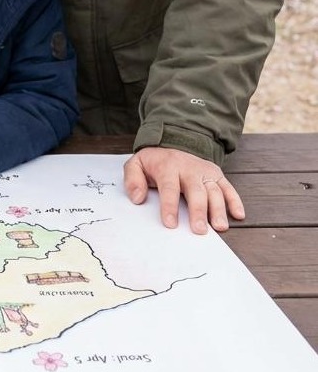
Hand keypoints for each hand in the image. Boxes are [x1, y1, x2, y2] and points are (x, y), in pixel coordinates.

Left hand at [123, 146, 244, 233]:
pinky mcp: (217, 175)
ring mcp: (205, 172)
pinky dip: (235, 201)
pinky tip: (238, 215)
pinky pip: (228, 187)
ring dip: (218, 209)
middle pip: (196, 191)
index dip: (169, 206)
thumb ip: (132, 180)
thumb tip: (137, 198)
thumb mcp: (136, 164)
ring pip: (215, 191)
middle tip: (199, 230)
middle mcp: (189, 169)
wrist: (173, 142)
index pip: (169, 187)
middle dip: (198, 211)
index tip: (170, 224)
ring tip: (219, 227)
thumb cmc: (154, 161)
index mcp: (168, 166)